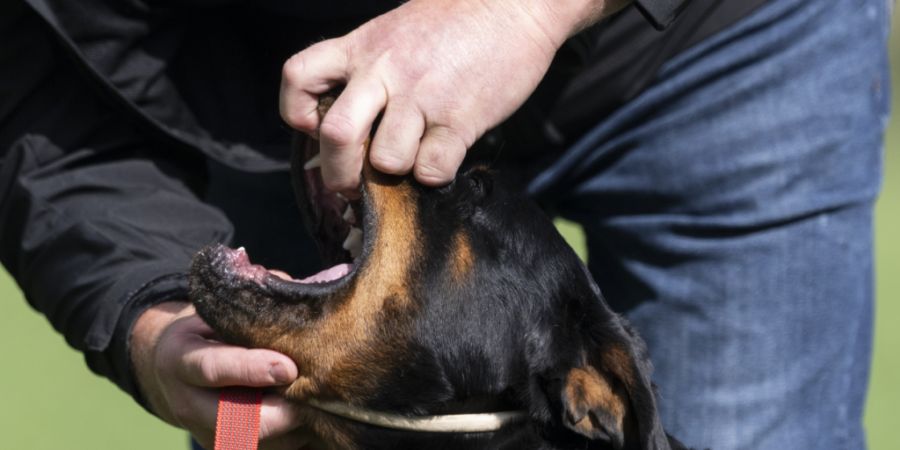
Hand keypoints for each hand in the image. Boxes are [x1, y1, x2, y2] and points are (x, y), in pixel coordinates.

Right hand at [131, 302, 308, 449]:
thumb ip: (254, 307)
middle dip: (283, 411)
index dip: (252, 369)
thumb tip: (301, 297)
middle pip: (239, 420)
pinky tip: (318, 417)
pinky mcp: (225, 448)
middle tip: (319, 392)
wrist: (170, 373)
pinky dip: (296, 437)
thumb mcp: (216, 312)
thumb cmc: (206, 332)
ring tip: (324, 402)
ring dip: (295, 428)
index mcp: (181, 359)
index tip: (289, 367)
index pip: (214, 368)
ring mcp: (205, 433)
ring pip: (259, 443)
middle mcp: (188, 404)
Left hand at [280, 0, 622, 191]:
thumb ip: (370, 67)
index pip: (299, 76)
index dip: (295, 112)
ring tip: (413, 158)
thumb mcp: (396, 29)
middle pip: (336, 135)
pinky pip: (433, 169)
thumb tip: (356, 117)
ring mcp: (423, 97)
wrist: (514, 5)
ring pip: (386, 161)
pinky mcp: (460, 120)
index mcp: (362, 47)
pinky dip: (435, 175)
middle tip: (351, 185)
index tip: (313, 127)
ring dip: (397, 173)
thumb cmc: (456, 20)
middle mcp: (385, 72)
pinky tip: (444, 156)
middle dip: (339, 173)